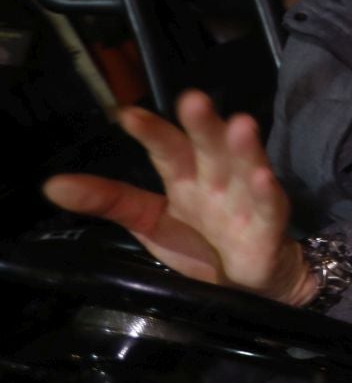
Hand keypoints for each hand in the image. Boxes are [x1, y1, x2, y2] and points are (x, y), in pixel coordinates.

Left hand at [42, 90, 312, 305]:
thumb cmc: (199, 247)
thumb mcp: (148, 223)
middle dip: (203, 124)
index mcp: (184, 177)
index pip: (165, 148)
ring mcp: (244, 198)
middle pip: (208, 146)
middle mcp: (215, 180)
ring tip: (241, 124)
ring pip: (242, 167)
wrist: (247, 283)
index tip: (126, 115)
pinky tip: (261, 177)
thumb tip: (51, 185)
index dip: (150, 131)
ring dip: (242, 147)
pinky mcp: (268, 223)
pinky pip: (268, 206)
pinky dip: (265, 191)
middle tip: (193, 99)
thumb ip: (109, 201)